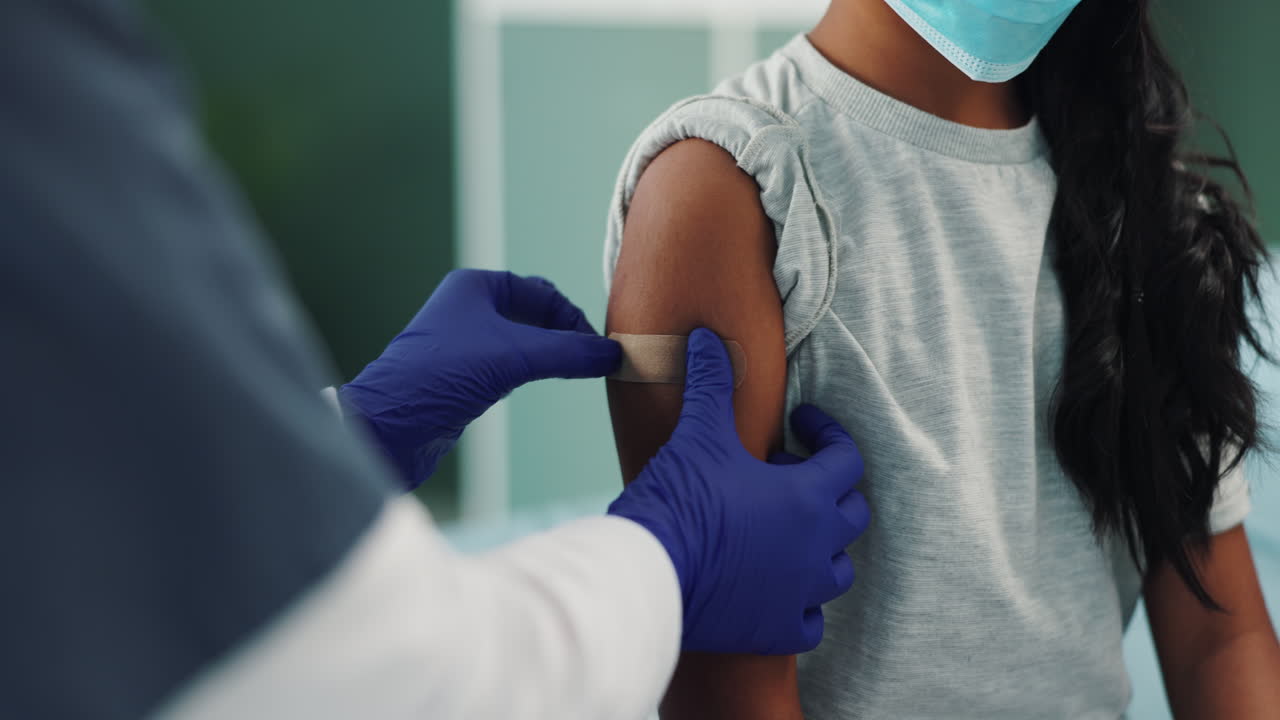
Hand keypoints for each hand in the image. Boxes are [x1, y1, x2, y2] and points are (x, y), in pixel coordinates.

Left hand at [340, 269, 620, 489]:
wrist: (391, 427)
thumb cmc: (441, 377)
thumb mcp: (514, 357)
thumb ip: (568, 353)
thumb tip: (616, 354)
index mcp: (475, 287)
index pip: (543, 293)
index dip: (574, 318)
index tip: (598, 348)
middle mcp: (469, 309)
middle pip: (536, 316)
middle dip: (566, 336)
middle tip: (593, 361)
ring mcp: (465, 343)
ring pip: (524, 343)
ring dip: (552, 355)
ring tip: (579, 373)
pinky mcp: (463, 377)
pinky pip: (511, 366)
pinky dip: (535, 372)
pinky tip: (548, 384)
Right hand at [608, 328, 869, 654]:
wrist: (650, 575)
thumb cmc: (680, 501)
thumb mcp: (698, 434)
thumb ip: (712, 383)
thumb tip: (706, 337)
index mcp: (808, 497)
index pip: (847, 458)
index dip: (827, 434)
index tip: (800, 424)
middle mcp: (817, 546)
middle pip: (853, 512)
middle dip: (828, 489)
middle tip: (785, 475)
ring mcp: (802, 593)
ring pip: (839, 569)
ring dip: (821, 546)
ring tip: (784, 530)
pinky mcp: (779, 630)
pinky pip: (812, 620)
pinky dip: (802, 604)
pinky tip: (776, 587)